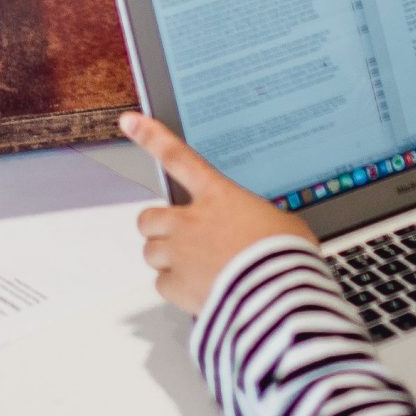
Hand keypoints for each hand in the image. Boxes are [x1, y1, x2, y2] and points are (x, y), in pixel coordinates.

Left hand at [124, 111, 312, 313]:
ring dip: (166, 258)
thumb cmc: (285, 255)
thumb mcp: (281, 223)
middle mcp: (191, 220)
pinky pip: (162, 284)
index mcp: (218, 195)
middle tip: (177, 236)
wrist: (277, 293)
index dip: (151, 136)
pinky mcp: (175, 285)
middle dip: (158, 226)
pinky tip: (198, 291)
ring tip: (193, 268)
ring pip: (150, 251)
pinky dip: (176, 288)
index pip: (177, 156)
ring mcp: (179, 252)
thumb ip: (256, 221)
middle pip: (149, 216)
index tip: (131, 121)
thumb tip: (259, 230)